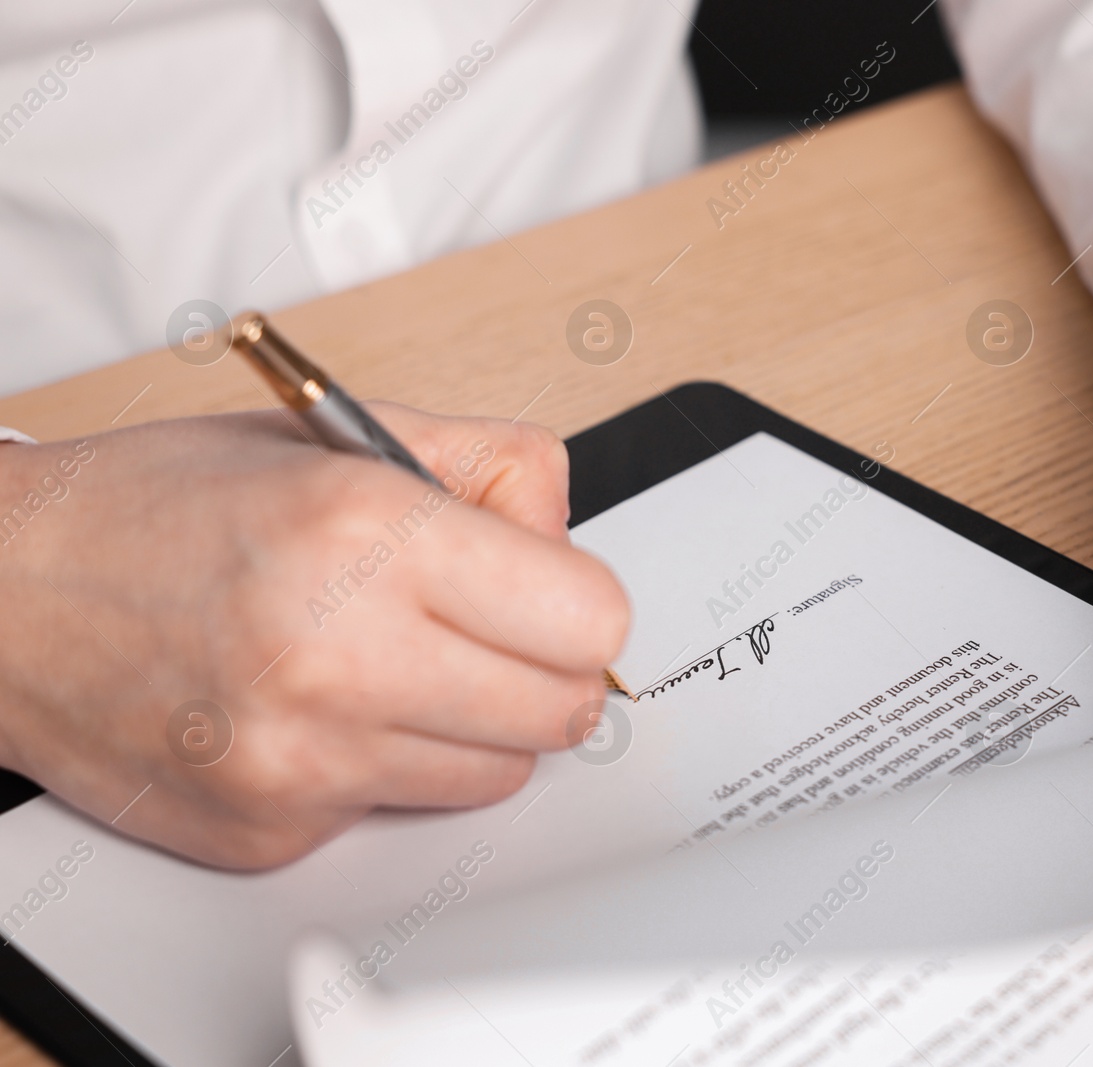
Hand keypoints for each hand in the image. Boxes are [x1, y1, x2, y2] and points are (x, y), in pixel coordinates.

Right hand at [0, 404, 628, 867]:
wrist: (3, 596)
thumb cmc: (157, 507)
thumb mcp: (335, 434)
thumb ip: (485, 469)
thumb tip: (567, 541)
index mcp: (363, 534)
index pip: (586, 618)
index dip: (578, 601)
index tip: (549, 591)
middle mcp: (334, 655)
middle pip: (560, 711)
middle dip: (541, 666)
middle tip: (488, 628)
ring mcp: (301, 761)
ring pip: (497, 775)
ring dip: (473, 724)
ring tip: (395, 661)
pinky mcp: (274, 832)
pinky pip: (403, 809)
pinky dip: (388, 763)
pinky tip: (322, 707)